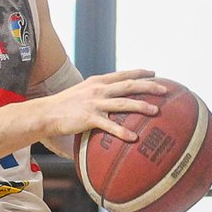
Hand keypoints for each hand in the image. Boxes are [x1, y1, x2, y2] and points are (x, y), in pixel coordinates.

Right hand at [44, 70, 163, 142]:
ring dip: (141, 106)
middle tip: (165, 90)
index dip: (139, 72)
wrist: (46, 113)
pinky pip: (109, 125)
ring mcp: (94, 103)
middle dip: (149, 86)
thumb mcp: (81, 92)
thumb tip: (110, 102)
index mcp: (97, 81)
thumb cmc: (63, 106)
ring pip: (123, 102)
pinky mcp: (89, 117)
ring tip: (156, 111)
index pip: (122, 74)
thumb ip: (96, 93)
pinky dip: (122, 132)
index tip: (154, 73)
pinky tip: (133, 138)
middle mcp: (98, 89)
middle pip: (129, 85)